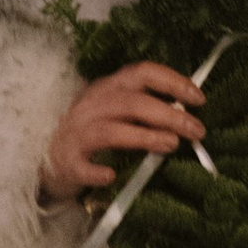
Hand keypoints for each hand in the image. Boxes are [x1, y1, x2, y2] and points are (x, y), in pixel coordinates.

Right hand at [40, 62, 205, 200]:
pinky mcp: (67, 161)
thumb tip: (187, 113)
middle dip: (169, 115)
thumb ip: (145, 109)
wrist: (49, 157)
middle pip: (132, 103)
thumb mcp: (117, 110)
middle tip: (197, 130)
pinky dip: (98, 171)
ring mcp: (76, 133)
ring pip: (111, 131)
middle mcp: (91, 105)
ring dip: (144, 137)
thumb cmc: (94, 132)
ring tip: (171, 145)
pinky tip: (113, 175)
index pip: (142, 72)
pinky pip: (83, 166)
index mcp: (108, 88)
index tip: (199, 98)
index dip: (173, 82)